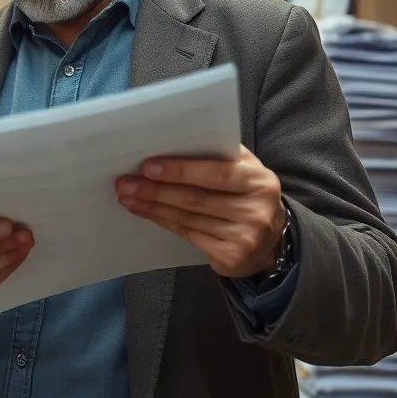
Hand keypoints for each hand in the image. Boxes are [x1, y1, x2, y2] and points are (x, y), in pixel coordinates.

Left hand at [115, 145, 285, 278]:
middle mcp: (255, 210)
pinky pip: (187, 234)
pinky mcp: (230, 256)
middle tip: (124, 182)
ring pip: (186, 217)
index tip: (147, 166)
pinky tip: (143, 211)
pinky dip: (161, 221)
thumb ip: (219, 155)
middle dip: (155, 190)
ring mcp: (244, 236)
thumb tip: (172, 141)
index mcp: (259, 181)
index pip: (216, 173)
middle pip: (195, 198)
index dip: (180, 170)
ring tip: (127, 196)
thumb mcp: (245, 171)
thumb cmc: (247, 195)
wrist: (272, 241)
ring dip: (151, 206)